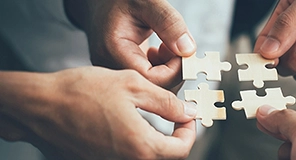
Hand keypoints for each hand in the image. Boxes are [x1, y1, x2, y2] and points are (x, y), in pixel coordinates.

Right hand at [0, 67, 196, 158]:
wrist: (39, 106)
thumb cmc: (81, 92)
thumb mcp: (132, 86)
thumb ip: (166, 102)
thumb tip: (188, 112)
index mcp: (140, 146)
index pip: (182, 150)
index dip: (189, 131)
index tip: (185, 115)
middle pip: (165, 156)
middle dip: (174, 136)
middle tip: (172, 115)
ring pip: (146, 156)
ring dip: (155, 140)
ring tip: (149, 116)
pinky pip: (126, 155)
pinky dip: (134, 142)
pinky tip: (126, 122)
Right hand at [64, 0, 195, 86]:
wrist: (103, 1)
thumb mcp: (148, 3)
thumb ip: (168, 24)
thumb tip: (187, 50)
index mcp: (112, 51)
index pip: (150, 78)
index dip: (173, 70)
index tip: (182, 52)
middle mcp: (110, 68)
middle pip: (151, 89)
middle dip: (173, 72)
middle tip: (179, 50)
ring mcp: (117, 73)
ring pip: (152, 89)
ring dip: (169, 71)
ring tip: (168, 47)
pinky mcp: (125, 73)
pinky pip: (149, 83)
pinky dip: (162, 69)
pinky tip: (161, 52)